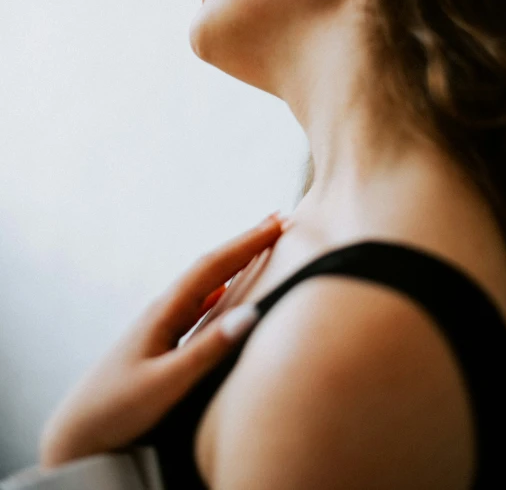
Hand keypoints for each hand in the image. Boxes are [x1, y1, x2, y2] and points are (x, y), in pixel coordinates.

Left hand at [39, 211, 284, 467]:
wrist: (78, 435)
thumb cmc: (116, 410)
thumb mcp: (166, 383)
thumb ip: (207, 350)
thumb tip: (252, 314)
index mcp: (164, 312)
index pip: (213, 267)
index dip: (247, 243)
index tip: (277, 223)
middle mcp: (163, 311)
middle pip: (210, 268)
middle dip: (245, 244)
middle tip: (277, 222)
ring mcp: (161, 325)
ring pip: (205, 284)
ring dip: (234, 263)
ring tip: (260, 247)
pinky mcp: (161, 342)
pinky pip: (198, 305)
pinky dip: (221, 289)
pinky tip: (226, 293)